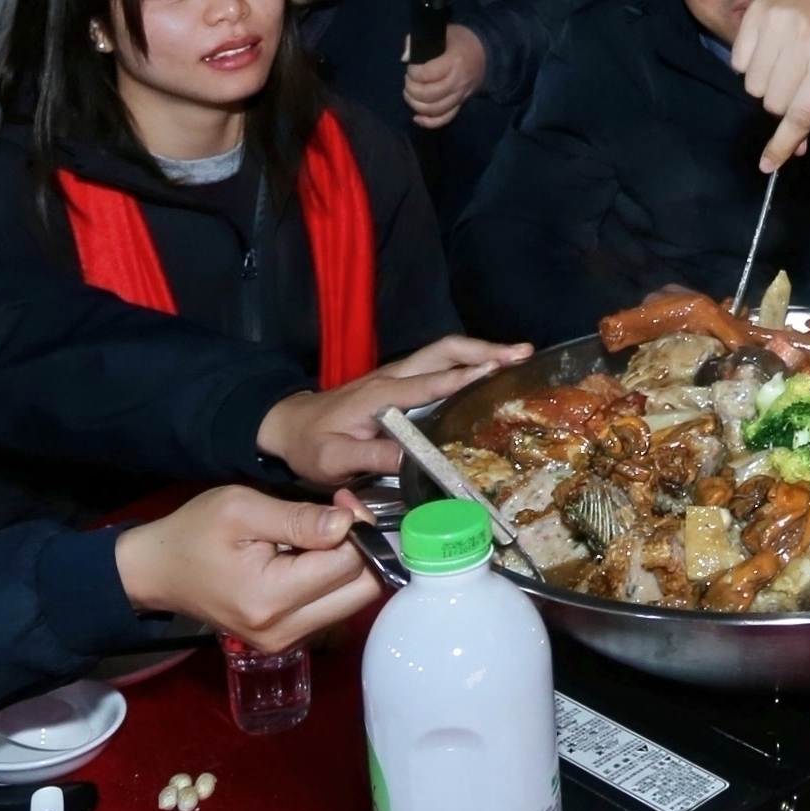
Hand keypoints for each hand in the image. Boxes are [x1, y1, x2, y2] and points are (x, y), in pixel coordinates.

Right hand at [114, 485, 379, 649]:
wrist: (158, 572)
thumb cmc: (194, 534)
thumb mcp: (242, 509)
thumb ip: (299, 518)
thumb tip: (350, 523)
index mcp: (271, 598)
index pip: (349, 564)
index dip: (357, 526)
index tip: (341, 500)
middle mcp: (284, 631)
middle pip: (363, 591)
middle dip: (363, 548)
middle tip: (341, 515)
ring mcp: (286, 642)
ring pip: (353, 601)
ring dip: (351, 564)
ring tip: (323, 533)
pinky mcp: (286, 641)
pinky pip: (333, 608)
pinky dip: (334, 580)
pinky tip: (312, 556)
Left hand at [257, 339, 527, 483]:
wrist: (287, 425)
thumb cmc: (310, 445)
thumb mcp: (333, 460)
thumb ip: (371, 457)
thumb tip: (412, 459)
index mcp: (382, 394)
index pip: (430, 381)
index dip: (464, 377)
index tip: (499, 371)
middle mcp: (394, 377)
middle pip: (444, 351)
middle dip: (484, 350)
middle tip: (522, 354)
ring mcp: (396, 377)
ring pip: (443, 353)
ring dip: (480, 352)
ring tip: (517, 358)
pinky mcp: (398, 384)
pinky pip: (438, 366)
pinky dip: (466, 363)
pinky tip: (487, 374)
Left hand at [403, 23, 488, 126]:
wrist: (488, 51)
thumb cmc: (462, 40)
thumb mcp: (444, 32)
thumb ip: (421, 42)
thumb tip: (405, 56)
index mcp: (454, 62)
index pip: (426, 74)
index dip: (413, 72)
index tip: (411, 67)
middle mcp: (458, 82)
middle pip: (429, 95)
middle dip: (412, 89)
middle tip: (409, 81)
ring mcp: (461, 95)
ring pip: (435, 109)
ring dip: (416, 104)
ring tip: (410, 94)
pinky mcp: (461, 104)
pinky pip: (445, 119)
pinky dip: (429, 122)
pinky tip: (417, 118)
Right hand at [731, 0, 809, 168]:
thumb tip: (795, 147)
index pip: (802, 112)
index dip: (784, 143)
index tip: (768, 165)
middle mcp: (801, 42)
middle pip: (773, 102)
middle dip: (782, 105)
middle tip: (795, 85)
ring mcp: (774, 25)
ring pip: (752, 85)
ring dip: (765, 86)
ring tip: (782, 64)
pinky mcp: (754, 13)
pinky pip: (738, 61)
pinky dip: (749, 65)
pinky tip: (768, 48)